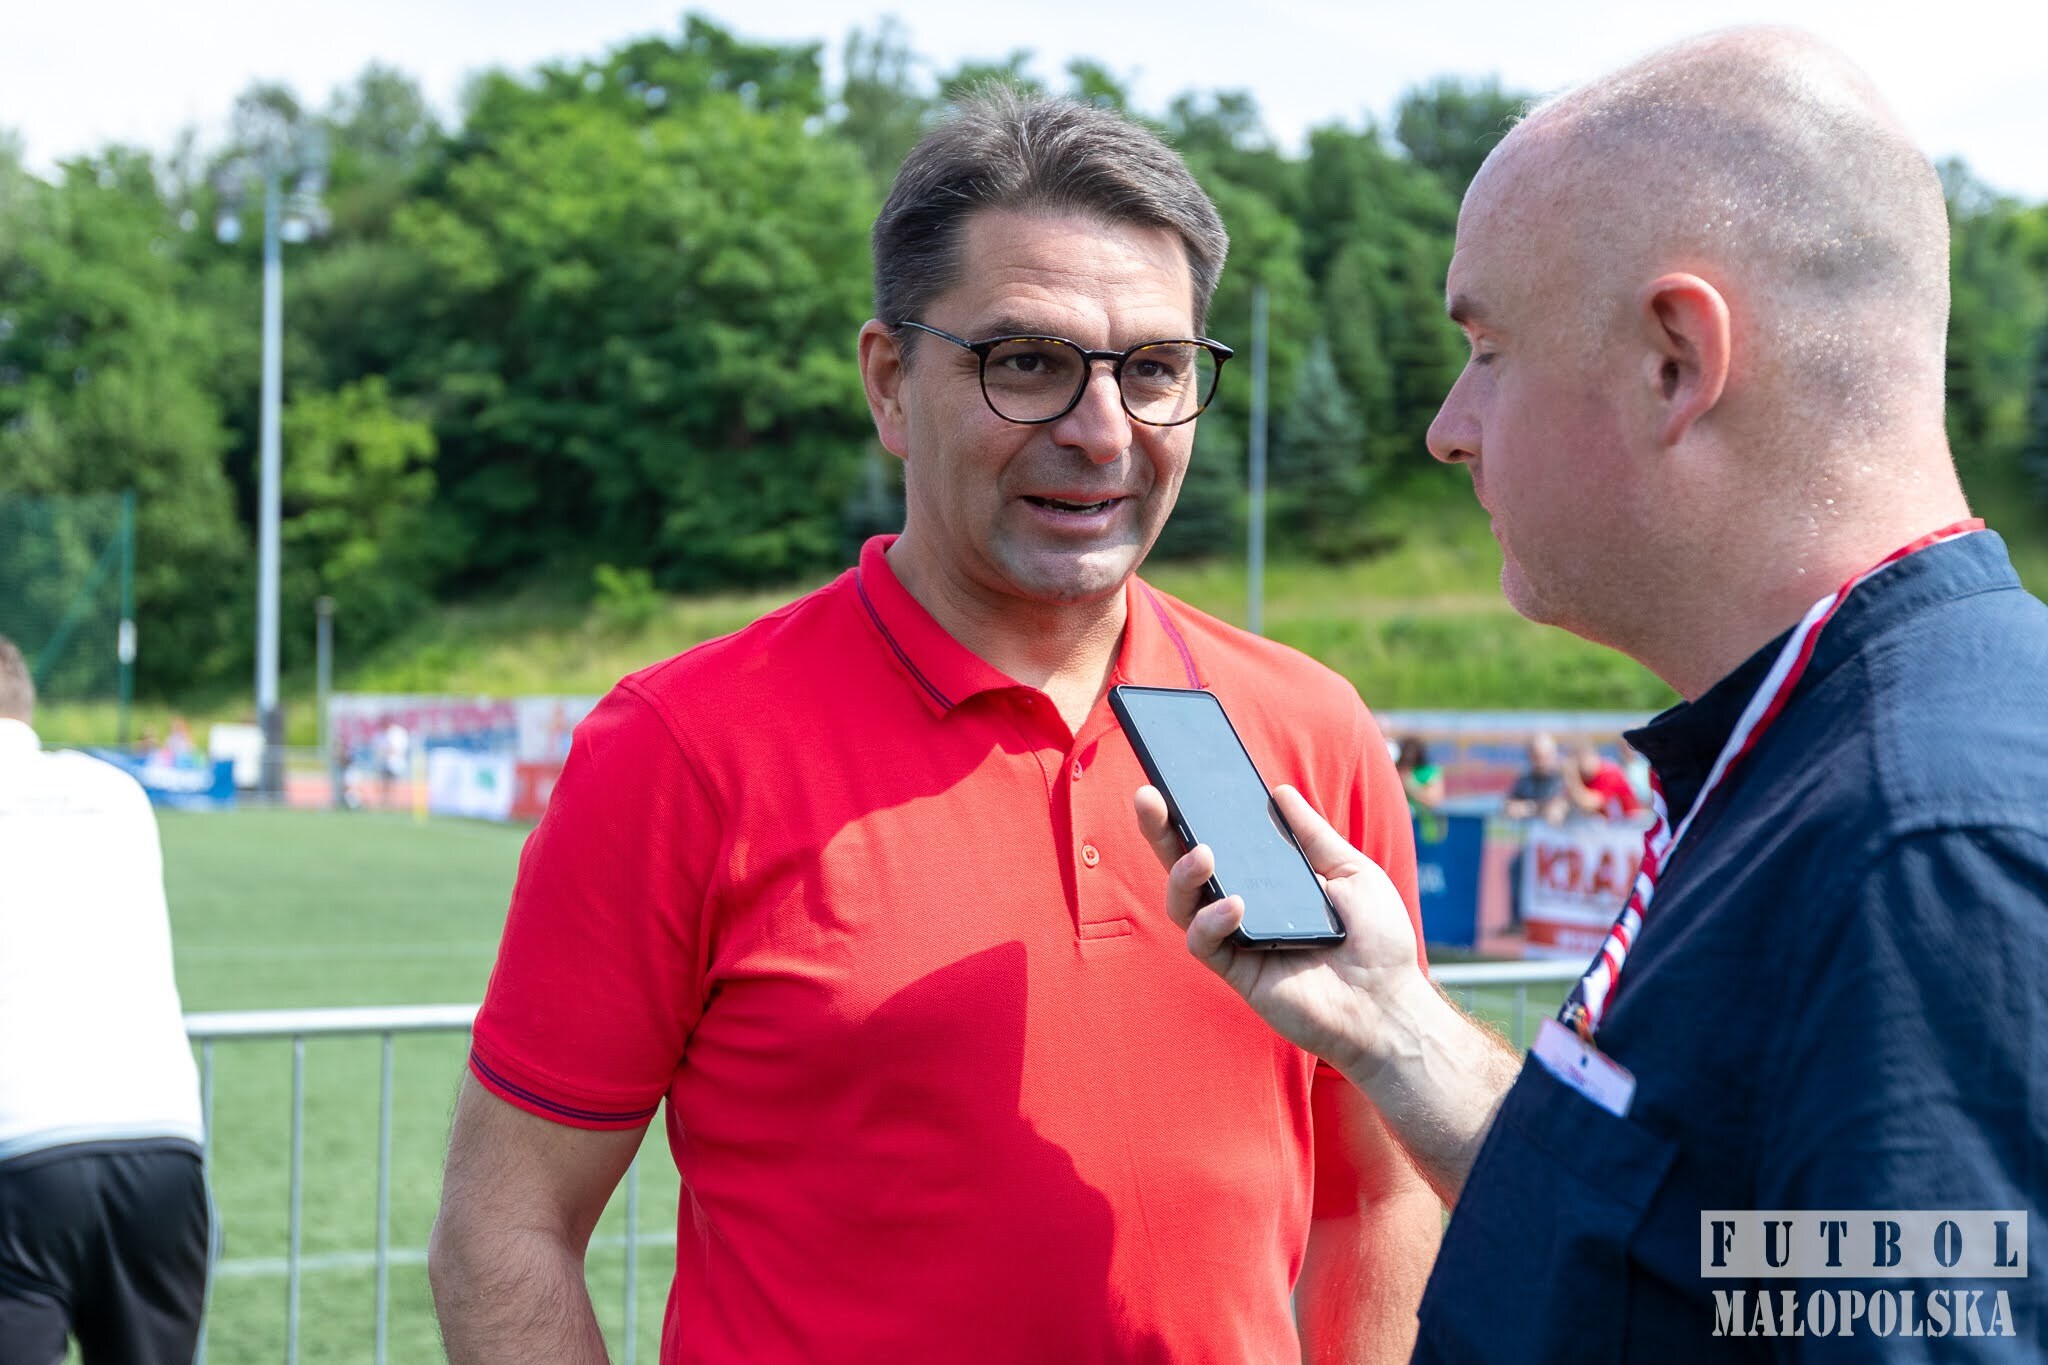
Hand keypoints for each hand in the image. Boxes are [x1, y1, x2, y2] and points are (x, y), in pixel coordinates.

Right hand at [1133, 783, 1426, 1078]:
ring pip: (1183, 904)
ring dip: (1183, 875)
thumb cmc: (1378, 940)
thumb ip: (1313, 836)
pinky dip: (1212, 920)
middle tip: (1148, 798)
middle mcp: (1243, 906)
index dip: (1191, 815)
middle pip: (1186, 867)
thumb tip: (1278, 792)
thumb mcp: (1353, 871)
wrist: (1391, 1003)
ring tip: (1203, 853)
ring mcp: (1236, 939)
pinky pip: (1204, 943)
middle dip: (1161, 831)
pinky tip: (1235, 905)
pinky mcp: (1237, 971)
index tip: (1174, 780)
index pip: (1219, 842)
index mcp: (1267, 881)